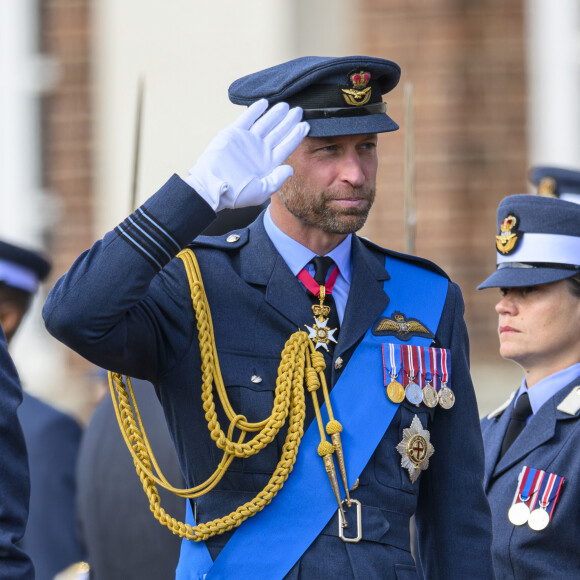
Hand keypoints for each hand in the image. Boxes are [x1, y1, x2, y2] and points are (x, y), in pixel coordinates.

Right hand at [185, 99, 309, 210]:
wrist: (212, 187)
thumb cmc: (236, 194)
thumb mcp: (261, 191)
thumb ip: (277, 180)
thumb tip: (290, 169)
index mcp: (269, 163)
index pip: (287, 145)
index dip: (296, 135)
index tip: (305, 126)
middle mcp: (260, 150)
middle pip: (279, 132)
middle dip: (289, 121)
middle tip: (299, 110)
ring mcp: (248, 141)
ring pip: (265, 123)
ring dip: (275, 114)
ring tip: (285, 105)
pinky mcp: (234, 134)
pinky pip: (247, 118)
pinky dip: (255, 110)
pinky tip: (265, 103)